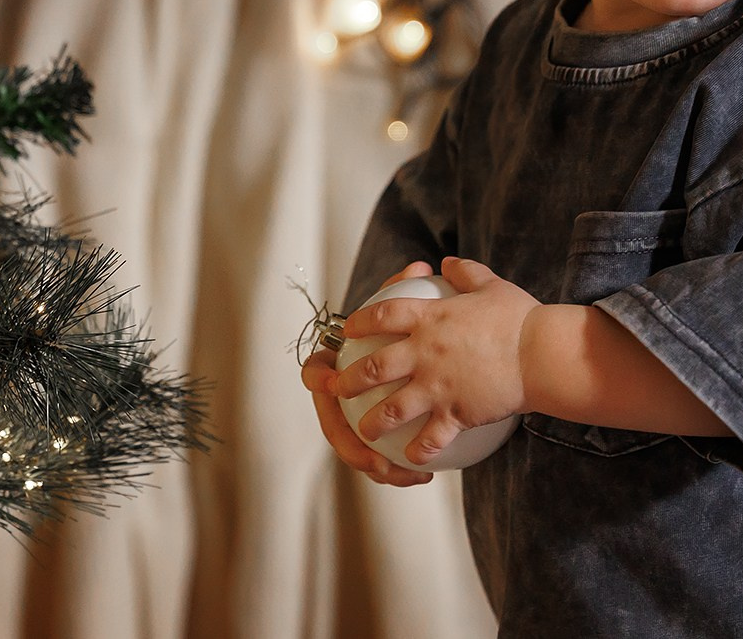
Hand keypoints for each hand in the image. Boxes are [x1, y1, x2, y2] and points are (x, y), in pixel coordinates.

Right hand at [299, 260, 435, 486]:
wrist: (408, 359)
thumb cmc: (401, 331)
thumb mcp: (404, 308)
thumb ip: (405, 289)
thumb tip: (419, 268)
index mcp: (334, 368)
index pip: (315, 373)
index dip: (318, 380)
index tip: (333, 383)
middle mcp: (337, 400)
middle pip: (333, 426)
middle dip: (349, 445)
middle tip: (374, 456)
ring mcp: (351, 423)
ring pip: (356, 452)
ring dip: (377, 466)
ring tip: (409, 475)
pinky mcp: (371, 443)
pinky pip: (379, 460)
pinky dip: (397, 469)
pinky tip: (427, 473)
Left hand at [331, 256, 538, 467]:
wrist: (541, 355)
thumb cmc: (520, 318)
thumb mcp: (491, 285)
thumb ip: (465, 273)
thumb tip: (448, 263)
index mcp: (431, 318)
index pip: (383, 315)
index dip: (361, 321)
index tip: (349, 329)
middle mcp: (425, 352)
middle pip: (374, 367)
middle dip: (350, 379)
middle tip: (339, 387)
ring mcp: (437, 386)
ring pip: (391, 408)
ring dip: (372, 421)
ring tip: (364, 429)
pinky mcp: (455, 413)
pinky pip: (429, 438)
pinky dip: (416, 451)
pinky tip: (410, 457)